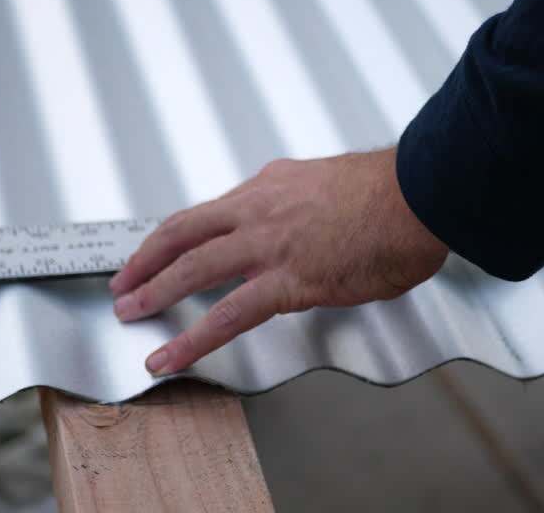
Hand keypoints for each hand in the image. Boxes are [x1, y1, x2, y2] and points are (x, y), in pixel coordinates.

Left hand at [110, 147, 447, 375]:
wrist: (420, 194)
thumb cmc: (395, 194)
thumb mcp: (335, 188)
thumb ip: (308, 209)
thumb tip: (306, 229)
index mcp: (272, 186)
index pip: (210, 211)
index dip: (178, 235)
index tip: (161, 249)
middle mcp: (260, 209)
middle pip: (183, 232)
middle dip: (145, 259)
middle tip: (123, 281)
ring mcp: (270, 245)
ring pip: (193, 269)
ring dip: (154, 293)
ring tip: (129, 315)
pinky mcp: (288, 280)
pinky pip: (228, 314)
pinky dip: (192, 339)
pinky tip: (170, 356)